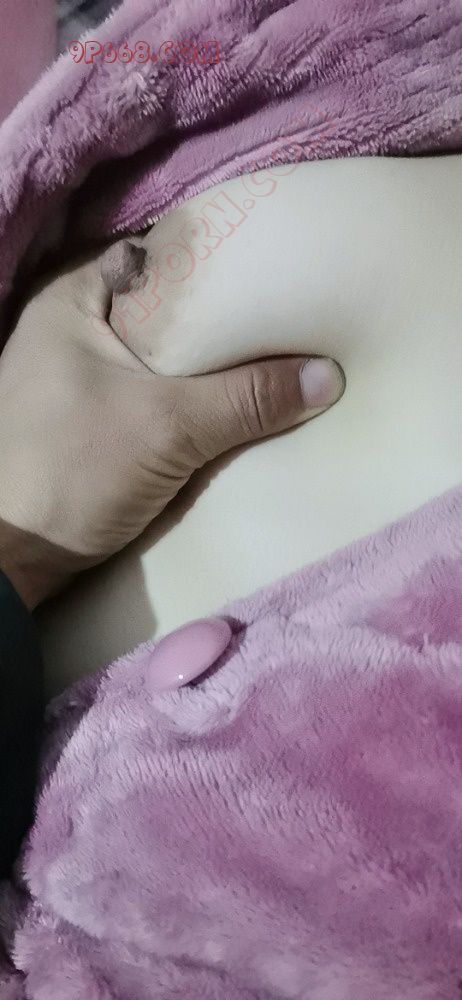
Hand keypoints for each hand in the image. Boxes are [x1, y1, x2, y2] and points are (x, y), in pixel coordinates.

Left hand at [0, 253, 344, 609]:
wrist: (13, 560)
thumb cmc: (73, 471)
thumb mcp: (169, 426)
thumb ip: (248, 398)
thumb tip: (329, 376)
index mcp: (70, 301)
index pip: (157, 256)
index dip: (216, 262)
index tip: (274, 271)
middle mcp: (70, 329)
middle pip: (164, 311)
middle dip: (221, 320)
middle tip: (285, 317)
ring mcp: (78, 378)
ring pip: (161, 357)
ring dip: (208, 366)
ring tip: (272, 355)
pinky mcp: (90, 421)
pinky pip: (153, 394)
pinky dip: (189, 397)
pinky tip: (232, 403)